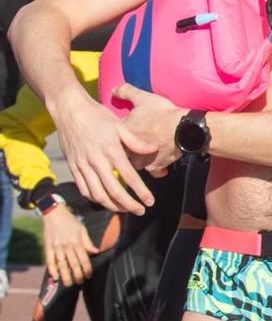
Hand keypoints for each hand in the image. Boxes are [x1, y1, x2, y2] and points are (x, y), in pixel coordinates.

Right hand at [39, 202, 94, 285]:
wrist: (53, 213)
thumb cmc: (70, 221)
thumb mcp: (82, 229)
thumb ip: (88, 242)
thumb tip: (96, 252)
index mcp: (77, 242)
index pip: (84, 259)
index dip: (87, 269)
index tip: (89, 276)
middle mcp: (67, 246)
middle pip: (73, 264)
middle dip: (77, 275)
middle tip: (79, 282)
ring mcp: (57, 247)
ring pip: (62, 264)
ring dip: (65, 275)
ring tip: (68, 284)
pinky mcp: (48, 247)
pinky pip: (50, 260)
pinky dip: (52, 269)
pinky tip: (55, 277)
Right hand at [51, 92, 156, 212]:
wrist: (69, 109)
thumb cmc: (96, 115)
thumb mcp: (119, 125)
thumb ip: (136, 141)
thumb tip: (153, 149)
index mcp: (110, 151)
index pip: (129, 177)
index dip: (141, 192)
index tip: (150, 202)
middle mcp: (95, 161)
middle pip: (113, 191)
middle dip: (128, 205)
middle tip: (140, 211)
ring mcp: (82, 165)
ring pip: (97, 194)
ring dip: (112, 205)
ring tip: (124, 209)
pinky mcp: (72, 166)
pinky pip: (83, 188)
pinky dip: (94, 198)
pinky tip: (104, 201)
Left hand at [110, 86, 185, 175]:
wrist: (182, 129)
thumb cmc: (162, 114)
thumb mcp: (143, 98)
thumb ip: (126, 92)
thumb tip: (114, 89)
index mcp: (123, 132)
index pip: (112, 137)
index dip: (117, 135)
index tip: (121, 134)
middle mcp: (128, 149)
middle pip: (121, 154)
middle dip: (126, 152)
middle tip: (132, 148)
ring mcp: (142, 159)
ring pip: (136, 164)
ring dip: (141, 161)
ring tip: (146, 158)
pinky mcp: (156, 166)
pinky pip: (155, 171)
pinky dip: (158, 169)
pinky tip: (162, 167)